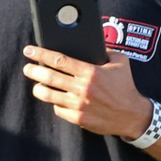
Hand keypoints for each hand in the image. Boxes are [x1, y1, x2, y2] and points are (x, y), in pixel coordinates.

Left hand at [23, 46, 152, 138]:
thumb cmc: (125, 86)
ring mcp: (79, 105)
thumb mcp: (121, 62)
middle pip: (49, 77)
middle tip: (27, 68)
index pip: (60, 60)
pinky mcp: (78, 118)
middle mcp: (83, 88)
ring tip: (37, 85)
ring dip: (39, 88)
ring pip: (48, 95)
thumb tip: (91, 41)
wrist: (132, 116)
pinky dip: (55, 103)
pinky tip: (56, 99)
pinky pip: (58, 109)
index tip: (29, 51)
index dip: (41, 54)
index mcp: (91, 72)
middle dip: (33, 71)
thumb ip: (106, 50)